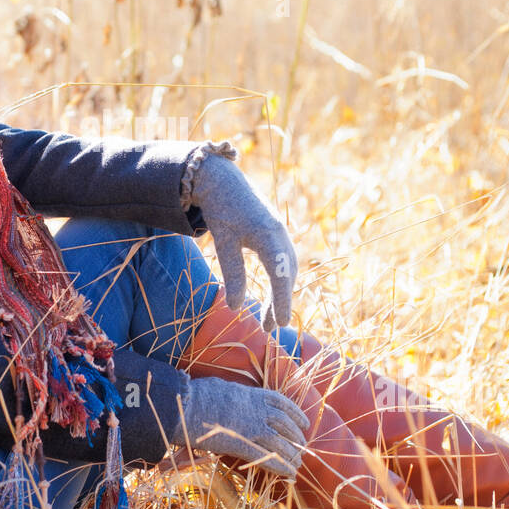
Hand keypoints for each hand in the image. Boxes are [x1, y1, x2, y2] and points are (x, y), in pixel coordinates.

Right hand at [170, 376, 309, 477]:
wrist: (184, 405)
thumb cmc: (196, 394)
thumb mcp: (220, 386)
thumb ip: (231, 392)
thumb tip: (229, 391)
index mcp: (252, 394)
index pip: (282, 402)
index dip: (296, 413)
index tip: (304, 422)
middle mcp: (257, 409)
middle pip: (285, 424)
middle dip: (296, 437)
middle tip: (302, 447)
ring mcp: (251, 427)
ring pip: (280, 442)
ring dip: (292, 455)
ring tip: (298, 465)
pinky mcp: (242, 444)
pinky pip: (267, 457)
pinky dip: (280, 467)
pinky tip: (289, 474)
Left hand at [189, 152, 298, 330]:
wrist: (222, 180)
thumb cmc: (221, 210)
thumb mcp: (223, 242)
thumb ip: (233, 273)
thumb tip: (235, 307)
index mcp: (267, 234)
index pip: (280, 274)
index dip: (281, 300)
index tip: (281, 323)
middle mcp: (280, 233)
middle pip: (287, 274)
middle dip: (281, 301)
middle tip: (270, 328)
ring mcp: (281, 232)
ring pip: (287, 269)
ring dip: (281, 293)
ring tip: (269, 319)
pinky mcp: (277, 233)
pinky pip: (284, 261)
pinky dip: (280, 280)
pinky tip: (271, 297)